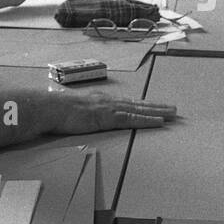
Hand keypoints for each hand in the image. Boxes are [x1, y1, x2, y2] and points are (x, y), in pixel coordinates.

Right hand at [47, 91, 176, 133]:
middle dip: (156, 106)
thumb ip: (80, 114)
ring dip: (157, 111)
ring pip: (140, 110)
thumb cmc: (56, 112)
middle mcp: (108, 102)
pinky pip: (133, 119)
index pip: (126, 103)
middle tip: (173, 108)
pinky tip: (159, 121)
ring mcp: (109, 109)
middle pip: (138, 104)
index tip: (154, 106)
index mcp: (100, 101)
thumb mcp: (72, 112)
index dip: (142, 105)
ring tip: (172, 113)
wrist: (50, 108)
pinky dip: (148, 120)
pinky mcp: (108, 118)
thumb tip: (79, 119)